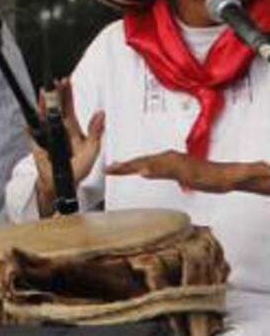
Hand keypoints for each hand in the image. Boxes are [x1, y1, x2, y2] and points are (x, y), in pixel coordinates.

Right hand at [30, 78, 104, 214]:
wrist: (62, 184)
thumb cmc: (77, 170)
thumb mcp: (92, 151)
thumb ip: (96, 133)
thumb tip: (101, 115)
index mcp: (72, 129)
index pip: (68, 106)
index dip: (67, 94)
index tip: (66, 82)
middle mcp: (58, 129)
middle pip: (55, 107)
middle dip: (54, 93)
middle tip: (53, 83)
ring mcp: (47, 134)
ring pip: (42, 115)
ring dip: (41, 104)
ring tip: (42, 94)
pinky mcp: (37, 142)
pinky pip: (31, 131)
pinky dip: (30, 125)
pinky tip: (31, 117)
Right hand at [106, 151, 226, 192]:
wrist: (227, 177)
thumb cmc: (210, 177)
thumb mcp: (187, 176)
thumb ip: (164, 171)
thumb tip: (143, 170)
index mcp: (167, 159)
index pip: (140, 163)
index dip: (124, 167)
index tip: (110, 169)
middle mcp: (168, 158)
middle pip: (141, 161)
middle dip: (124, 165)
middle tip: (108, 168)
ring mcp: (172, 161)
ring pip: (147, 162)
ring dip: (132, 165)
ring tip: (119, 168)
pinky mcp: (176, 167)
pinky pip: (155, 166)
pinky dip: (144, 167)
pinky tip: (142, 171)